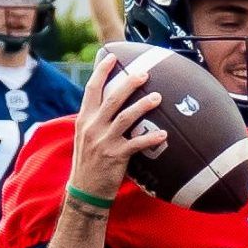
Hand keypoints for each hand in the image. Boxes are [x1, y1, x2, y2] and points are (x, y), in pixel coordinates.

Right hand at [70, 54, 166, 200]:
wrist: (85, 191)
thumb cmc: (88, 163)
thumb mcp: (85, 137)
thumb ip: (95, 119)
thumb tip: (109, 103)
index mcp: (84, 119)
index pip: (92, 89)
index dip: (102, 71)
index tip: (112, 56)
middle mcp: (92, 127)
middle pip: (112, 98)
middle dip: (129, 83)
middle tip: (144, 73)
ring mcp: (104, 141)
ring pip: (126, 117)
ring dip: (143, 105)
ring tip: (158, 97)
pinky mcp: (116, 156)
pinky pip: (137, 144)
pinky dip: (151, 139)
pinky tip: (164, 135)